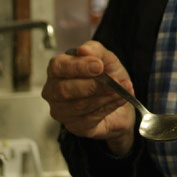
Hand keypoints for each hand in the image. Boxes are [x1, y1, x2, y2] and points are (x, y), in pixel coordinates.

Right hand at [42, 41, 136, 155]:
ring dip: (104, 96)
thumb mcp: (106, 58)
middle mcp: (54, 91)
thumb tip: (83, 50)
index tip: (98, 65)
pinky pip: (90, 118)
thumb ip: (95, 50)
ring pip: (79, 105)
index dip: (78, 67)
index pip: (58, 67)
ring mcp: (62, 111)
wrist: (121, 100)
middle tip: (113, 80)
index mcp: (58, 70)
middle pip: (64, 90)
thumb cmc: (107, 77)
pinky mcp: (75, 126)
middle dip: (93, 85)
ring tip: (122, 88)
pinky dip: (109, 106)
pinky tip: (120, 98)